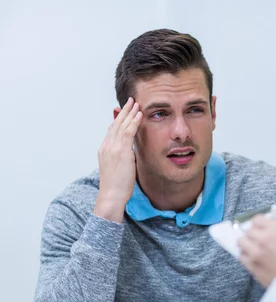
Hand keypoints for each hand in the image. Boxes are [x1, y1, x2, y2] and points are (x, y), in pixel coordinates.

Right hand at [94, 97, 141, 222]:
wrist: (111, 196)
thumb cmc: (117, 187)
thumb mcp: (119, 169)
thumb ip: (123, 159)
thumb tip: (130, 156)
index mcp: (105, 150)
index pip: (112, 130)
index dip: (118, 119)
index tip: (124, 111)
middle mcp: (107, 146)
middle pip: (115, 124)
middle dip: (123, 111)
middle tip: (130, 101)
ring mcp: (113, 148)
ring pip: (122, 125)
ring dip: (130, 113)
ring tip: (136, 103)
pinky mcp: (121, 151)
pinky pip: (128, 132)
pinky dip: (134, 122)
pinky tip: (140, 114)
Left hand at [238, 215, 275, 286]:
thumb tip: (265, 229)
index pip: (257, 219)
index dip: (257, 224)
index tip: (258, 227)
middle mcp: (264, 238)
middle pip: (248, 230)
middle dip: (252, 234)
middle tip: (257, 239)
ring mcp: (256, 252)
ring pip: (241, 242)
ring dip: (246, 244)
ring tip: (253, 249)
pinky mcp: (251, 265)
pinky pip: (241, 256)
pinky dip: (245, 256)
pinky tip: (253, 258)